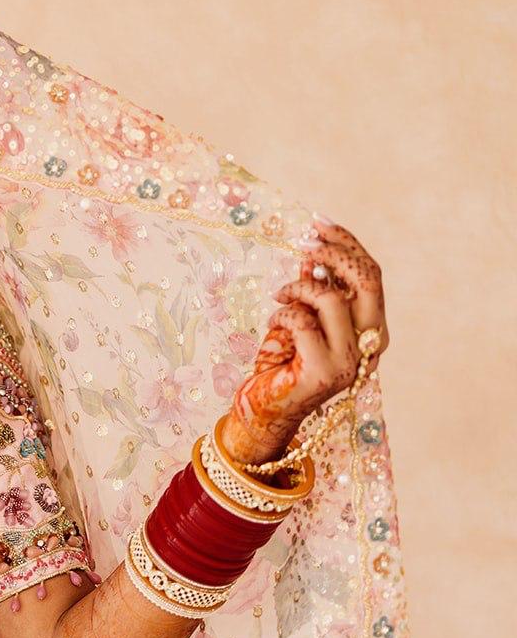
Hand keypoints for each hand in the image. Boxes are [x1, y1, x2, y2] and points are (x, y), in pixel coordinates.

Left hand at [221, 217, 389, 464]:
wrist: (266, 412)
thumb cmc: (283, 366)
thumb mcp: (301, 319)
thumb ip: (313, 290)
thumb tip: (313, 253)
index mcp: (372, 328)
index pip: (372, 276)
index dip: (348, 244)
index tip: (319, 224)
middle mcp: (370, 344)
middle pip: (368, 280)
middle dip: (336, 252)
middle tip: (306, 241)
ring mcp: (351, 360)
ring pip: (333, 298)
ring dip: (299, 287)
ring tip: (280, 295)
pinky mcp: (325, 371)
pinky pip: (304, 323)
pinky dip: (283, 313)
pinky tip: (273, 320)